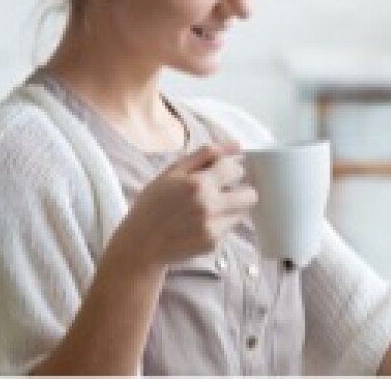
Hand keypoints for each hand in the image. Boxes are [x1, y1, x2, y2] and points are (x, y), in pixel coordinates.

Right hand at [109, 141, 257, 265]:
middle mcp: (209, 207)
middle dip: (240, 190)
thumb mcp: (172, 172)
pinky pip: (229, 229)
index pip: (237, 169)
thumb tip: (237, 145)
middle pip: (251, 195)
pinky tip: (199, 225)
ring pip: (241, 213)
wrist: (140, 245)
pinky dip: (219, 225)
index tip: (221, 174)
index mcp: (198, 184)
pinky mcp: (214, 245)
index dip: (230, 170)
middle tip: (223, 191)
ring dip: (230, 208)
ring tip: (206, 209)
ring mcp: (213, 228)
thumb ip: (206, 155)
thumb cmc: (152, 204)